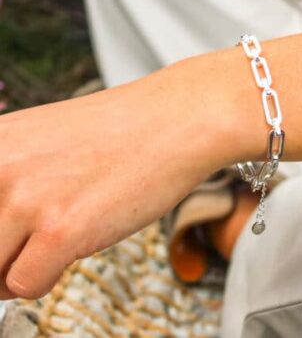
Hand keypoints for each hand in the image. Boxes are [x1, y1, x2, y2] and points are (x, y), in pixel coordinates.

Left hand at [0, 31, 301, 299]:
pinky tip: (80, 239)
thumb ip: (10, 177)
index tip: (9, 236)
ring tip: (60, 234)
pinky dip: (49, 276)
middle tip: (35, 237)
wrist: (177, 120)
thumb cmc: (125, 130)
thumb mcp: (48, 140)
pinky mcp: (60, 230)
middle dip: (2, 251)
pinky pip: (24, 287)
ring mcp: (28, 199)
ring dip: (21, 264)